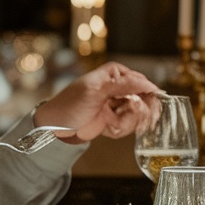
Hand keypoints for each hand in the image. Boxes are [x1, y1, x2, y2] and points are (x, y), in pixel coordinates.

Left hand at [34, 61, 163, 142]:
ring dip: (123, 123)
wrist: (56, 127)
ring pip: (137, 116)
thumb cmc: (70, 105)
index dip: (145, 94)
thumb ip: (122, 85)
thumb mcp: (95, 91)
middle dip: (133, 113)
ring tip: (108, 122)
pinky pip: (128, 126)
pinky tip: (105, 128)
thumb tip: (148, 84)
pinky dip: (117, 130)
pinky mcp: (115, 119)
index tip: (139, 104)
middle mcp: (118, 88)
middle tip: (121, 117)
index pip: (140, 81)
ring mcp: (117, 104)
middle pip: (143, 100)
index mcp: (114, 74)